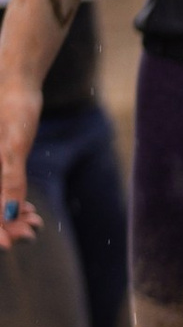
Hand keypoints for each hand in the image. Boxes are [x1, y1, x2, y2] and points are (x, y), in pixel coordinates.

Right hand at [0, 73, 41, 247]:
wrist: (14, 82)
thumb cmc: (12, 108)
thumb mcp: (13, 145)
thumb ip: (10, 179)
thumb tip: (9, 213)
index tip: (10, 244)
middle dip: (4, 226)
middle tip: (30, 232)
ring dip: (10, 218)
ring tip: (34, 223)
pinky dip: (12, 204)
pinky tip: (30, 213)